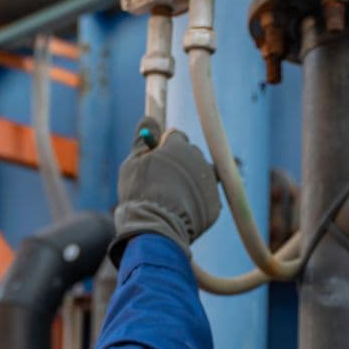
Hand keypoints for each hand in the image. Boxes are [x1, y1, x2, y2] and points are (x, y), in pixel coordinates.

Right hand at [111, 120, 220, 261]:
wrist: (157, 228)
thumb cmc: (140, 194)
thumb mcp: (133, 163)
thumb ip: (142, 140)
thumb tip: (150, 119)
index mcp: (178, 146)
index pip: (176, 136)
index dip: (165, 148)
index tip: (156, 159)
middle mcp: (198, 159)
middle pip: (190, 155)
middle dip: (179, 164)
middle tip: (162, 182)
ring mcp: (209, 182)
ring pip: (200, 176)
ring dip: (189, 182)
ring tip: (171, 199)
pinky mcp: (215, 204)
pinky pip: (205, 198)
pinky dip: (196, 203)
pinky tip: (180, 212)